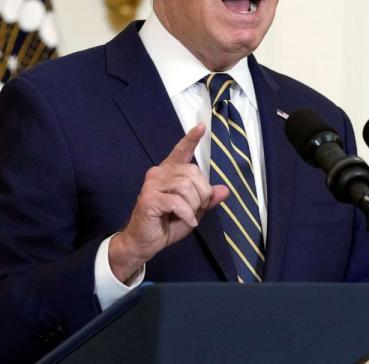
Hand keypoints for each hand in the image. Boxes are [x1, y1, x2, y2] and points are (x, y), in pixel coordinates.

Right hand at [109, 123, 229, 281]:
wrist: (144, 242)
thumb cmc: (166, 225)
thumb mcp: (193, 211)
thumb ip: (207, 200)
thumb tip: (224, 190)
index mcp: (169, 173)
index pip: (181, 151)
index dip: (191, 139)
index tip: (202, 126)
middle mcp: (159, 173)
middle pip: (193, 172)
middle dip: (203, 193)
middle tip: (198, 208)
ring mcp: (152, 185)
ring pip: (186, 186)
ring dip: (195, 205)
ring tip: (191, 215)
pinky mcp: (149, 198)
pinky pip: (178, 202)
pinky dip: (187, 214)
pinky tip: (188, 221)